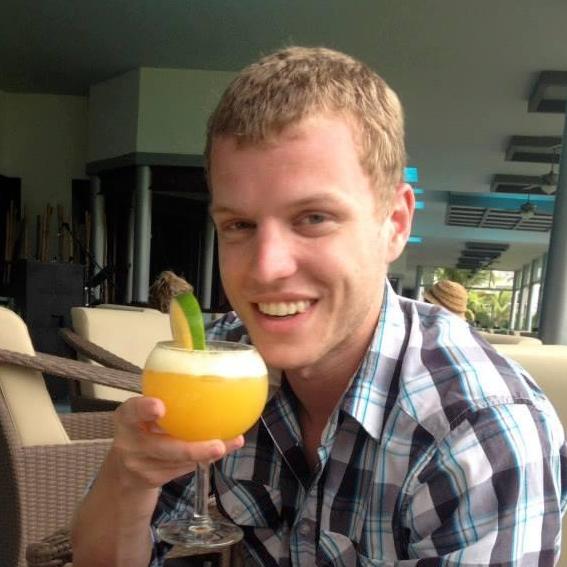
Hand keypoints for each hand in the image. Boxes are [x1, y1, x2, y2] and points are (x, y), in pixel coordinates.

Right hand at [110, 396, 243, 489]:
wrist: (122, 470)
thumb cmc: (141, 428)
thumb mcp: (143, 413)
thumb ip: (166, 402)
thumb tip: (211, 384)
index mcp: (127, 418)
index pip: (132, 411)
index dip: (144, 409)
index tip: (160, 407)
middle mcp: (129, 443)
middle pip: (162, 448)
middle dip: (192, 449)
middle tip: (217, 445)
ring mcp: (140, 465)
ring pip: (178, 462)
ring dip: (207, 454)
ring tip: (231, 443)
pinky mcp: (152, 479)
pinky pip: (182, 469)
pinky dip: (203, 459)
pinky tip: (223, 449)